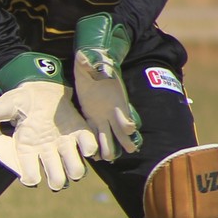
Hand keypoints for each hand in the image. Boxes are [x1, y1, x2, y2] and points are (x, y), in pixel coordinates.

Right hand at [0, 53, 98, 190]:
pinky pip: (90, 148)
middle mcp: (47, 152)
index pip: (30, 176)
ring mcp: (65, 146)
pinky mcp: (80, 135)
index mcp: (27, 149)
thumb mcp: (9, 102)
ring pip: (76, 171)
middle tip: (57, 175)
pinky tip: (82, 140)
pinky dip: (89, 148)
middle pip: (56, 180)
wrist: (42, 91)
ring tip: (72, 156)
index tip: (31, 174)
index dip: (31, 178)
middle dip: (57, 180)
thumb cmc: (23, 101)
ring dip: (76, 168)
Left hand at [71, 13, 141, 161]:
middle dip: (125, 139)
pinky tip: (94, 155)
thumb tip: (87, 59)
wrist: (90, 66)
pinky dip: (96, 143)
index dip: (127, 121)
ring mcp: (102, 115)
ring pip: (109, 134)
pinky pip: (95, 133)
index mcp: (115, 99)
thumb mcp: (92, 62)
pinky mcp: (91, 117)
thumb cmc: (93, 64)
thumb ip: (92, 62)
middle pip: (120, 129)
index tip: (129, 129)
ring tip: (110, 158)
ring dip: (111, 146)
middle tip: (130, 150)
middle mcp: (111, 110)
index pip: (124, 113)